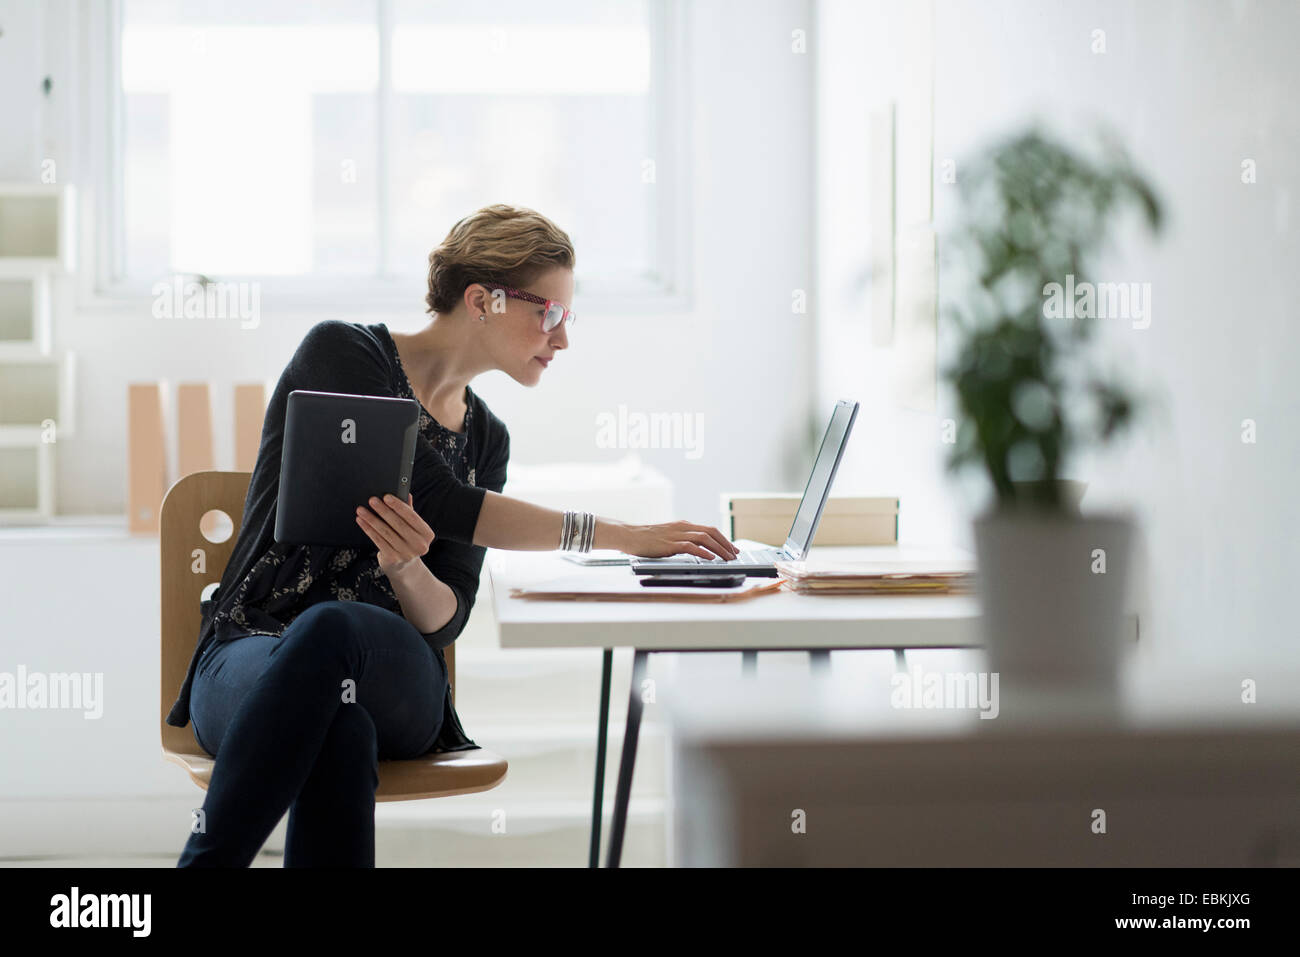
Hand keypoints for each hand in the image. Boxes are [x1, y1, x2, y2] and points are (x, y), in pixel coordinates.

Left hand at [355, 492, 433, 576]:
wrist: (404, 565)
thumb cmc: (407, 539)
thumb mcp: (411, 527)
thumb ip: (409, 511)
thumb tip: (406, 493)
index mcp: (427, 534)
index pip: (412, 517)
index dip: (399, 506)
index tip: (386, 496)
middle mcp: (419, 545)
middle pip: (398, 524)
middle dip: (383, 510)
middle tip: (372, 500)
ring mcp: (406, 553)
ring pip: (386, 532)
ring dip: (372, 519)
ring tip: (362, 510)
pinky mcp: (393, 558)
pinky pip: (378, 540)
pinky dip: (368, 529)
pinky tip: (361, 521)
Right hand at [614, 520, 738, 559]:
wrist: (629, 536)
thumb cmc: (647, 539)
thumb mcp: (668, 537)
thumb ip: (682, 541)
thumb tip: (698, 551)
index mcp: (684, 525)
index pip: (709, 530)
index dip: (723, 539)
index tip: (732, 548)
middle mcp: (682, 527)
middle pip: (711, 532)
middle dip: (726, 543)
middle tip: (735, 554)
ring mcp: (676, 535)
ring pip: (704, 538)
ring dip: (719, 549)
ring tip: (727, 558)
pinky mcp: (669, 544)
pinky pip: (690, 546)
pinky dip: (703, 552)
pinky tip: (710, 558)